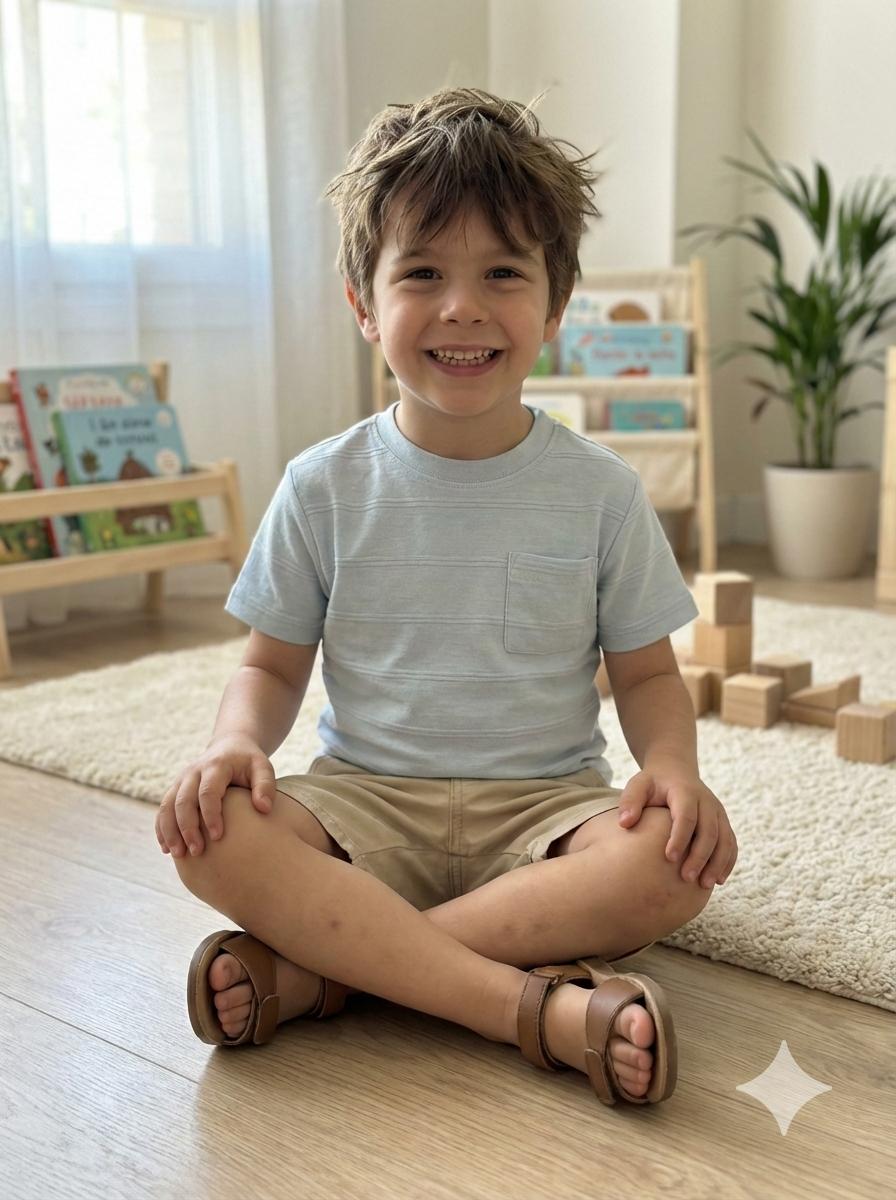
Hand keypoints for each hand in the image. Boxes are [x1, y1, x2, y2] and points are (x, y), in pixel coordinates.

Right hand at [155, 733, 276, 858]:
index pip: (208, 791)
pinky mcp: (175, 789)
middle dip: (187, 827)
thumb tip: (264, 808)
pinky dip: (162, 828)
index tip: (217, 837)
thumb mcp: (262, 767)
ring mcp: (181, 780)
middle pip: (183, 800)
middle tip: (197, 851)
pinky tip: (166, 849)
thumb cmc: (248, 762)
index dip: (211, 815)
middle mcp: (194, 772)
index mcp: (216, 765)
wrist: (230, 747)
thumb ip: (265, 785)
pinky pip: (163, 809)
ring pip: (168, 805)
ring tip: (178, 854)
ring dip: (170, 831)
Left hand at [617, 767, 737, 888]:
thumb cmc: (653, 783)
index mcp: (685, 791)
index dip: (679, 837)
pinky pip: (731, 843)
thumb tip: (625, 823)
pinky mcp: (723, 822)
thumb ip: (630, 801)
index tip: (668, 858)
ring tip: (704, 885)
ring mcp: (718, 812)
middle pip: (709, 831)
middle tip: (687, 878)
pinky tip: (719, 880)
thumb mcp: (639, 785)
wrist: (676, 771)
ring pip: (725, 839)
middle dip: (700, 856)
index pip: (686, 816)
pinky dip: (728, 861)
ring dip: (717, 863)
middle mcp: (707, 801)